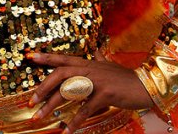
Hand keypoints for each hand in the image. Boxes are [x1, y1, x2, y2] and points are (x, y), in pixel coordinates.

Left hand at [28, 51, 151, 131]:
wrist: (147, 85)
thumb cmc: (127, 78)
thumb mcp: (111, 66)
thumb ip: (101, 59)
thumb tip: (97, 51)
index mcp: (88, 63)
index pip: (63, 58)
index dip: (47, 57)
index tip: (30, 57)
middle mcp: (90, 69)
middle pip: (60, 74)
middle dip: (43, 87)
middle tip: (31, 101)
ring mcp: (97, 81)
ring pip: (68, 92)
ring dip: (51, 106)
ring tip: (39, 117)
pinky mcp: (105, 95)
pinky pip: (85, 110)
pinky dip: (74, 121)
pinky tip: (66, 131)